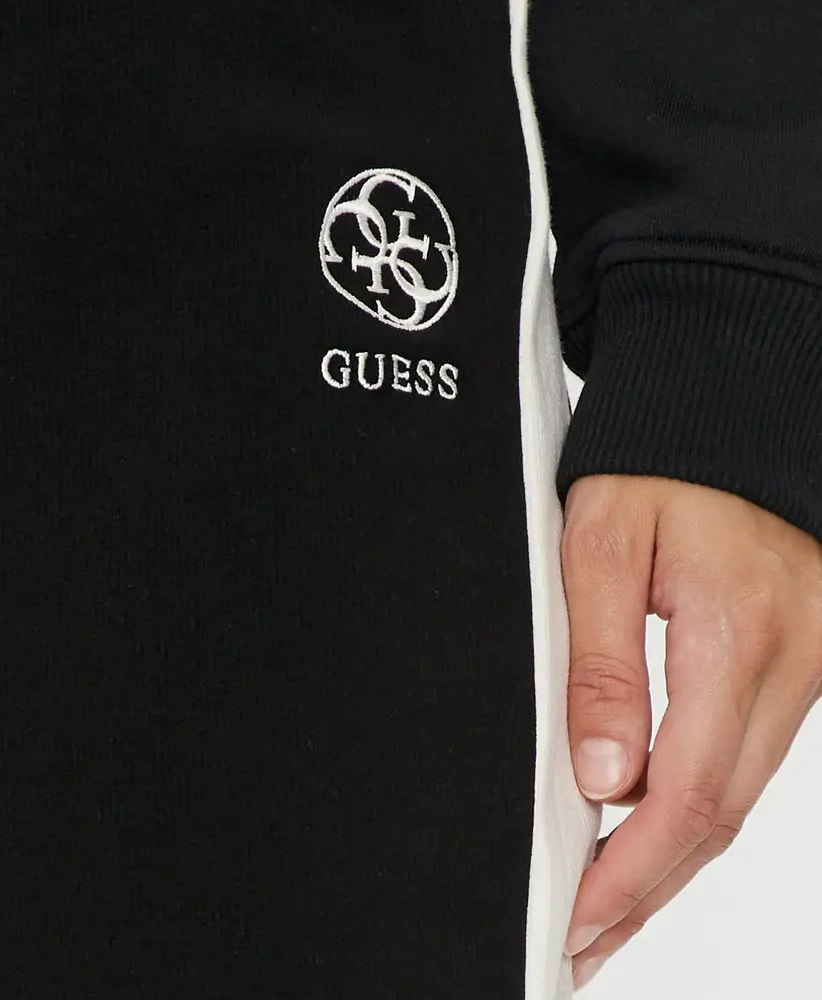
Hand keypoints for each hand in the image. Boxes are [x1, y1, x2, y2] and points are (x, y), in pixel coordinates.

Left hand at [560, 474, 821, 989]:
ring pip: (739, 793)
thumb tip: (603, 775)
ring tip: (608, 903)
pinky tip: (657, 830)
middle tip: (585, 939)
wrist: (725, 417)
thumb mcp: (600, 546)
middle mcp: (789, 663)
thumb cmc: (659, 466)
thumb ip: (601, 661)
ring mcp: (805, 666)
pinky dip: (701, 807)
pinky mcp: (799, 662)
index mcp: (734, 632)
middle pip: (721, 813)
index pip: (686, 791)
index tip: (579, 921)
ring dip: (674, 857)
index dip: (631, 873)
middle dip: (649, 890)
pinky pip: (750, 757)